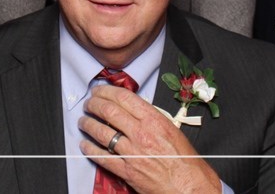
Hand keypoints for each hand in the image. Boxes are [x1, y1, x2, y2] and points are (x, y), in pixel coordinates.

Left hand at [78, 84, 221, 193]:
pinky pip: (102, 157)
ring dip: (88, 124)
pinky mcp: (127, 171)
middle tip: (88, 103)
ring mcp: (132, 152)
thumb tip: (134, 110)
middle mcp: (142, 133)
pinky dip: (90, 149)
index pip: (124, 98)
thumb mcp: (172, 130)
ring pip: (102, 132)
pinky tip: (85, 144)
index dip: (106, 91)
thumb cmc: (185, 161)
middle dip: (94, 104)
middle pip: (109, 111)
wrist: (191, 187)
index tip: (99, 90)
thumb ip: (152, 118)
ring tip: (83, 121)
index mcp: (154, 120)